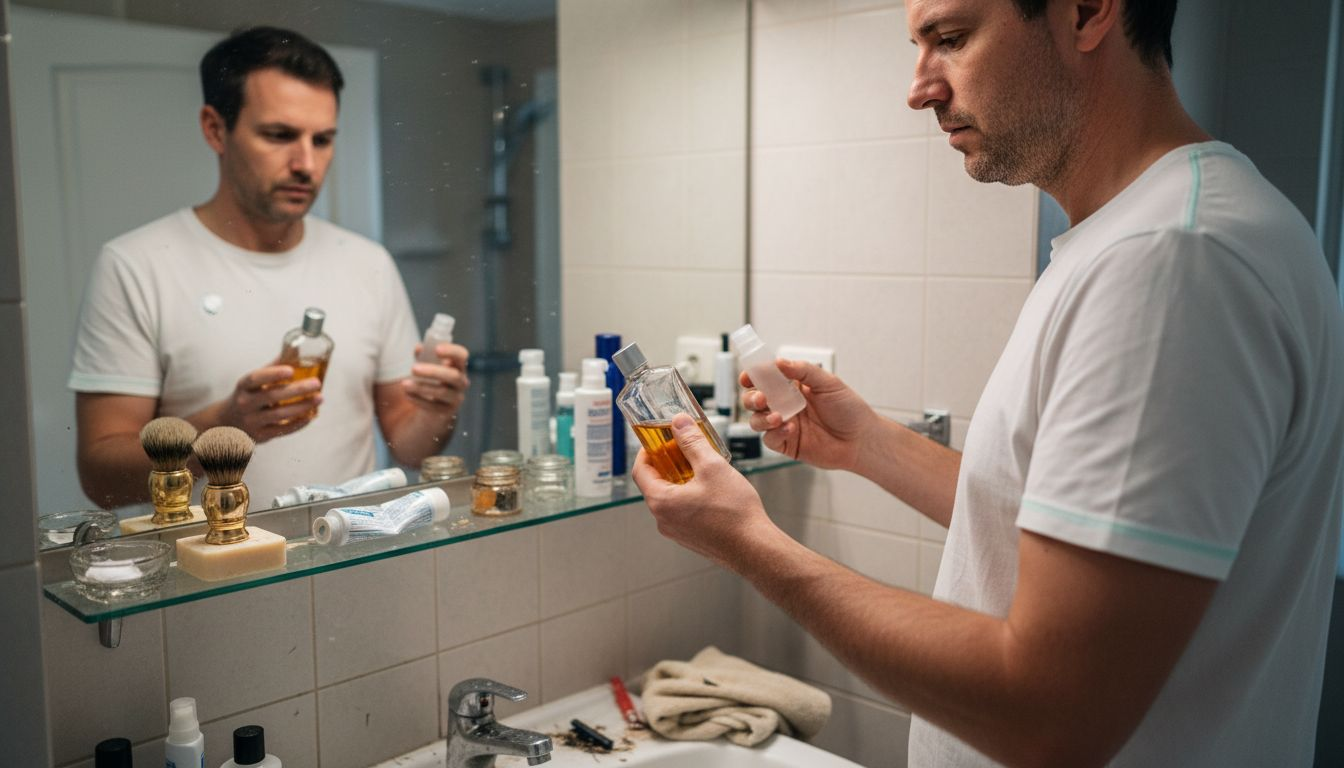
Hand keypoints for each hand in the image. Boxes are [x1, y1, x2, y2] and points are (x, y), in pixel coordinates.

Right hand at [219, 364, 323, 442]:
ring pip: (280, 414)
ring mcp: (252, 421)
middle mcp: (245, 403)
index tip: (291, 370)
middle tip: (316, 383)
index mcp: (244, 386)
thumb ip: (273, 368)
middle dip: (297, 389)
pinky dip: (298, 423)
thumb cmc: (248, 396)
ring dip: (302, 406)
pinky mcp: (261, 435)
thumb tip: (297, 349)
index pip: (255, 379)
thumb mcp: (253, 382)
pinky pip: (283, 430)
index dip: (273, 374)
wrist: (228, 422)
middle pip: (272, 396)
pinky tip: (311, 415)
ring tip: (319, 398)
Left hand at [402, 342, 470, 418]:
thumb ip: (424, 355)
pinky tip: (407, 395)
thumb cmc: (433, 378)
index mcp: (458, 366)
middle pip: (453, 375)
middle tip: (413, 368)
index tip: (436, 349)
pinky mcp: (447, 412)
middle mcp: (461, 382)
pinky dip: (419, 400)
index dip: (452, 351)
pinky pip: (434, 407)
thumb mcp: (429, 364)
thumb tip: (419, 348)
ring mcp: (456, 398)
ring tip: (404, 384)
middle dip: (433, 371)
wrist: (435, 404)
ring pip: (442, 392)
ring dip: (421, 387)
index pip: (462, 356)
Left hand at [631, 412, 775, 567]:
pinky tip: (711, 489)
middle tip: (685, 449)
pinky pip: (682, 512)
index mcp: (661, 502)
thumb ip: (692, 442)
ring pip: (670, 498)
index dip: (648, 451)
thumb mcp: (712, 466)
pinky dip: (690, 496)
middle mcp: (663, 520)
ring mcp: (676, 532)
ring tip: (703, 468)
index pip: (640, 470)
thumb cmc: (734, 512)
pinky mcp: (691, 538)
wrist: (755, 549)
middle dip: (668, 463)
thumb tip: (679, 423)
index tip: (660, 440)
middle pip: (655, 484)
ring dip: (681, 480)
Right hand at [741, 360, 875, 471]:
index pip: (764, 379)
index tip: (749, 376)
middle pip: (753, 400)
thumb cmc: (849, 409)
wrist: (862, 439)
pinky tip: (789, 429)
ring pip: (756, 420)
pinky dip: (775, 434)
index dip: (752, 376)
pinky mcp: (787, 444)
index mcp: (792, 387)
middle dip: (752, 398)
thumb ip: (802, 371)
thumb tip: (778, 362)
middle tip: (761, 399)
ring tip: (778, 417)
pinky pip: (770, 440)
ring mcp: (784, 425)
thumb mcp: (828, 383)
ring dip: (762, 418)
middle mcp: (784, 405)